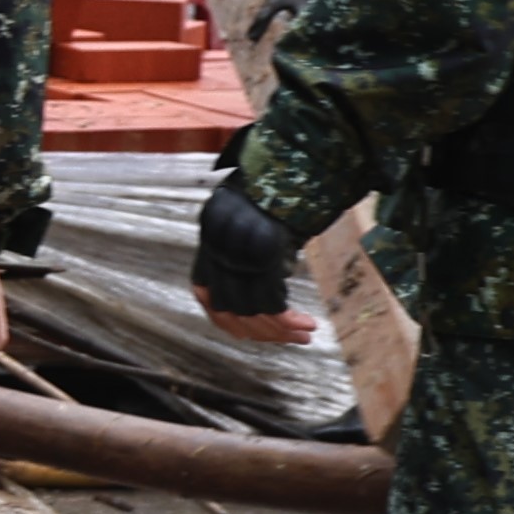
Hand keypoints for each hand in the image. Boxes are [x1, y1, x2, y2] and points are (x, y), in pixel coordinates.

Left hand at [192, 178, 298, 320]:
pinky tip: (303, 322)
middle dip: (262, 333)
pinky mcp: (261, 260)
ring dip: (279, 331)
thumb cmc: (262, 199)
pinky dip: (287, 320)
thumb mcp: (245, 229)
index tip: (254, 334)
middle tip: (291, 339)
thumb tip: (261, 294)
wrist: (274, 174)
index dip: (231, 323)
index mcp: (209, 253)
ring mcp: (238, 261)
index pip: (209, 302)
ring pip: (252, 313)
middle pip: (231, 314)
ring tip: (304, 334)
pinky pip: (271, 303)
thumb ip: (245, 261)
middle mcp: (218, 260)